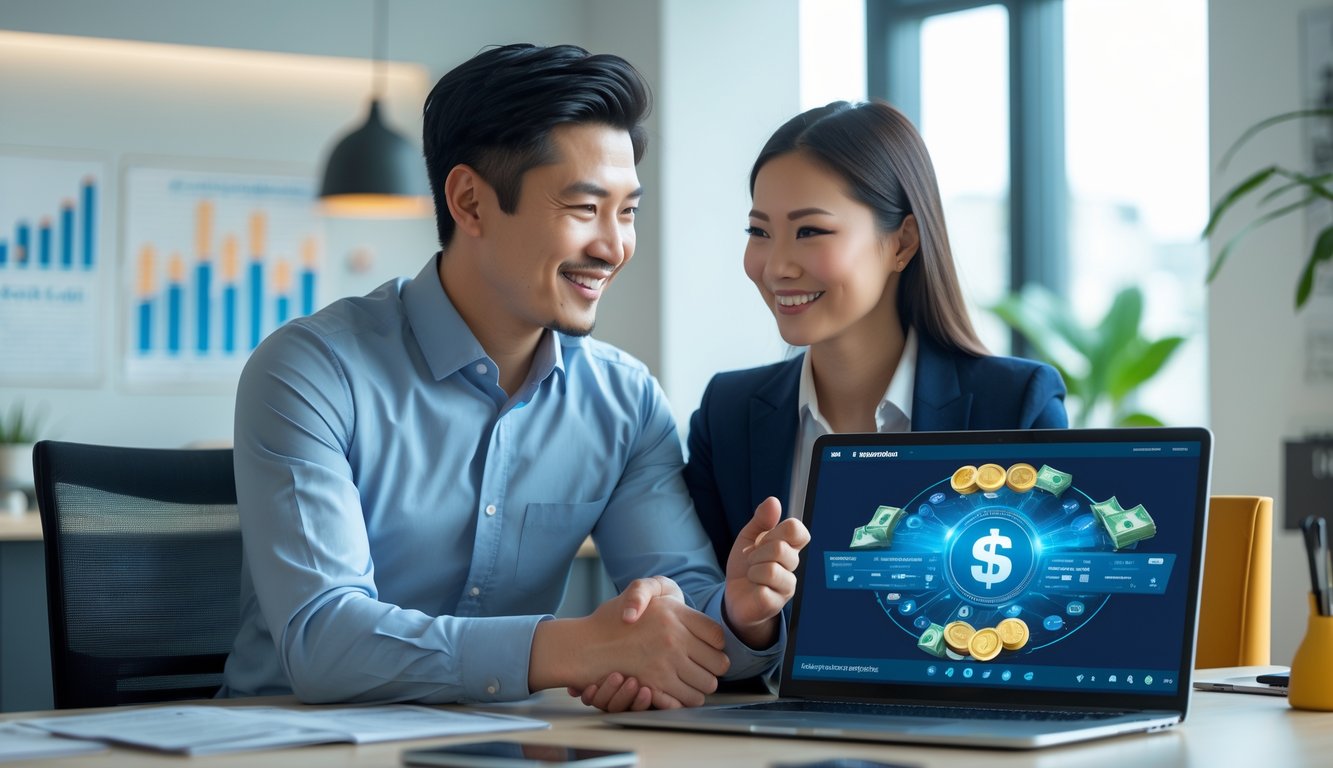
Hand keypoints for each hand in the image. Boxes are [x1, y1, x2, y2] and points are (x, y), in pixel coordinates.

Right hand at [533, 577, 729, 707]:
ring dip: (702, 685)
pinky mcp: (655, 684)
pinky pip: (687, 699)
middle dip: (714, 668)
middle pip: (718, 663)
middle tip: (705, 668)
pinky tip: (680, 692)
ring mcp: (665, 662)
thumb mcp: (645, 591)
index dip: (717, 645)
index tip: (710, 648)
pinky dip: (687, 698)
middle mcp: (673, 636)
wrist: (586, 645)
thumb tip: (702, 624)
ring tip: (693, 680)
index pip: (718, 636)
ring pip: (706, 684)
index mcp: (674, 612)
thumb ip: (678, 603)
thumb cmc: (615, 618)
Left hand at [723, 496, 810, 647]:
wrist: (735, 597)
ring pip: (772, 569)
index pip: (798, 531)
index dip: (779, 531)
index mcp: (788, 547)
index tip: (764, 539)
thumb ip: (761, 519)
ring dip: (753, 570)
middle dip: (757, 551)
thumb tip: (773, 501)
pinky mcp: (775, 604)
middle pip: (781, 548)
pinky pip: (764, 590)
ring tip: (752, 574)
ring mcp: (786, 586)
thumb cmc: (746, 567)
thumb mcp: (748, 538)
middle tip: (752, 559)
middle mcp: (792, 566)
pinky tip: (754, 589)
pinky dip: (752, 587)